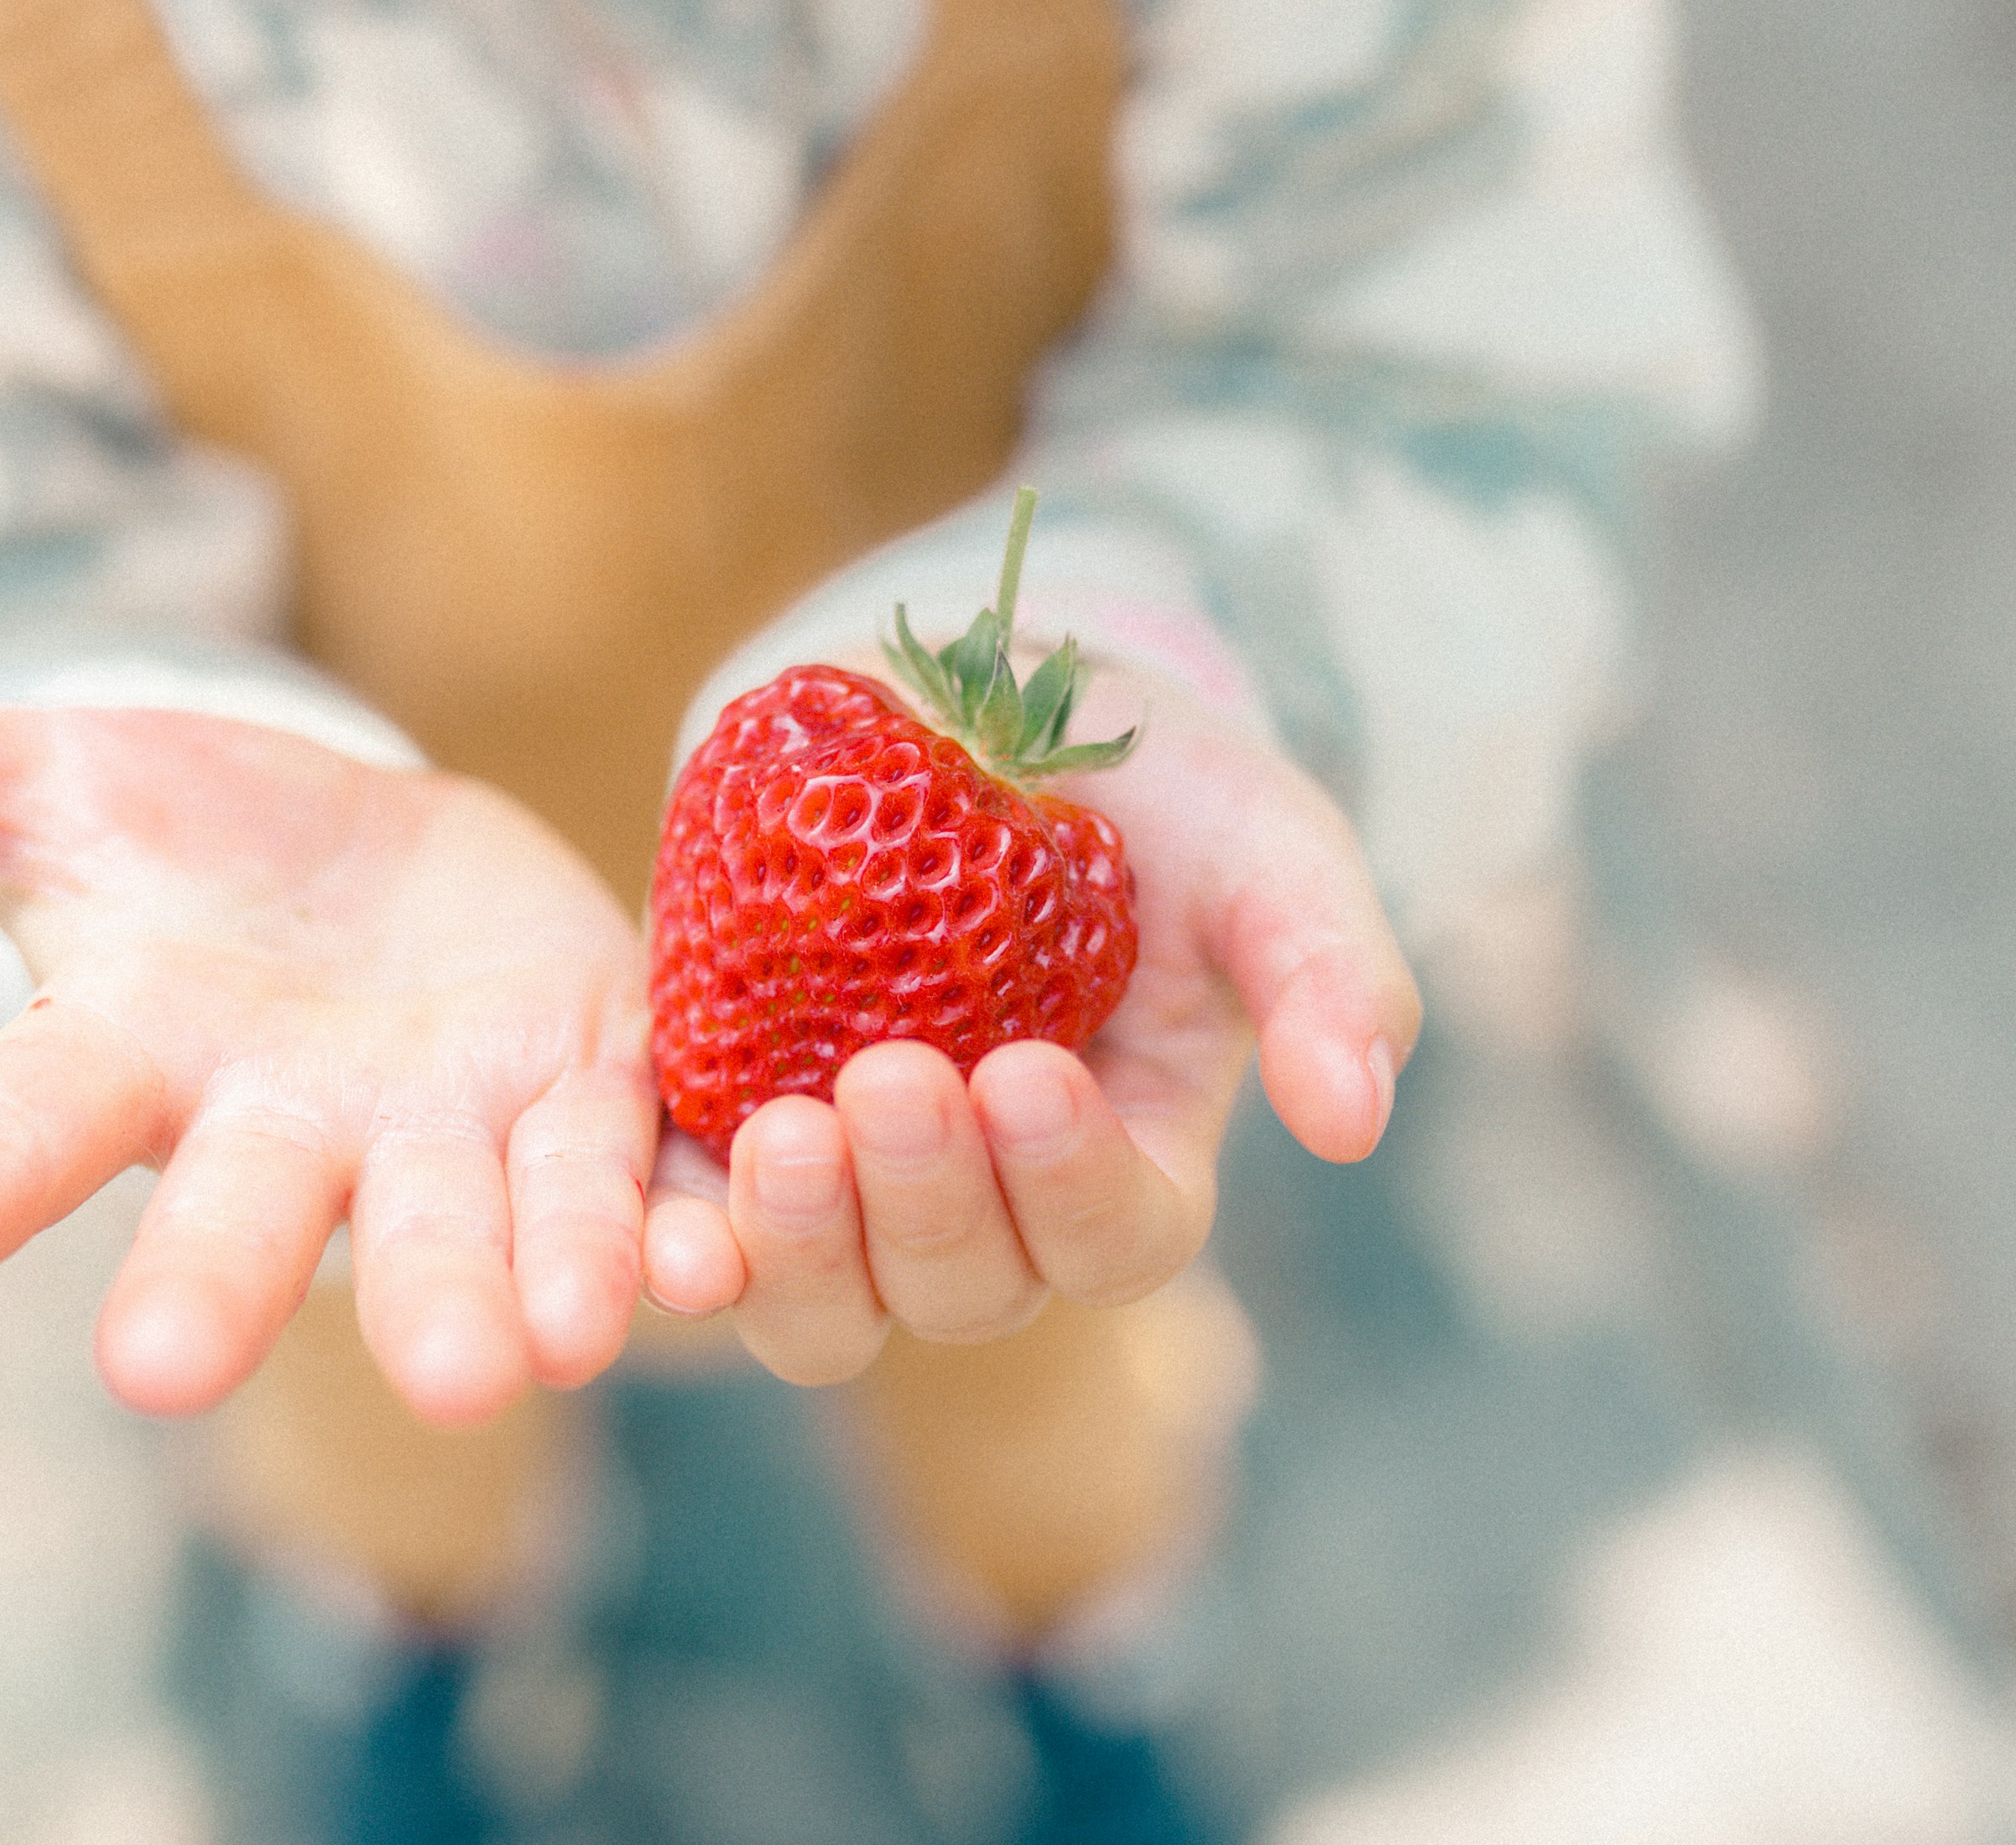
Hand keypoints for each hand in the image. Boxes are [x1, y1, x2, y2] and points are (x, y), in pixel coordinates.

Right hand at [0, 635, 717, 1425]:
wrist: (372, 869)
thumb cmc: (177, 846)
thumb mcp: (36, 785)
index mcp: (134, 1055)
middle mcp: (283, 1127)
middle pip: (240, 1211)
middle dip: (216, 1282)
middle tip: (170, 1370)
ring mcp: (443, 1126)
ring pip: (462, 1217)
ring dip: (493, 1281)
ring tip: (529, 1355)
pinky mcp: (586, 1085)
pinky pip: (629, 1170)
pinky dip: (672, 1218)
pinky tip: (720, 1258)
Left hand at [675, 658, 1420, 1383]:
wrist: (979, 710)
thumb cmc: (1155, 795)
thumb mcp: (1266, 853)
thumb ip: (1328, 971)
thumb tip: (1354, 1117)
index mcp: (1125, 1169)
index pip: (1115, 1237)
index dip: (1070, 1184)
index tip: (1028, 1075)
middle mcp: (988, 1212)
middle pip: (965, 1288)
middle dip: (926, 1202)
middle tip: (890, 1081)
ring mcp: (853, 1190)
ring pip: (828, 1304)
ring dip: (802, 1244)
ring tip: (779, 1135)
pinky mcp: (729, 1134)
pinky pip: (698, 1236)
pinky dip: (681, 1241)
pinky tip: (661, 1216)